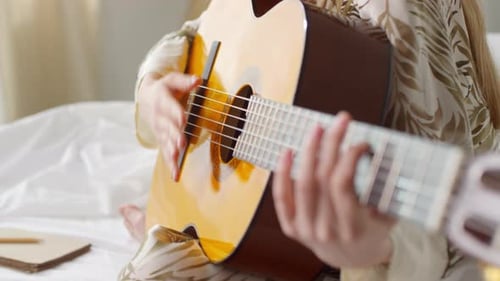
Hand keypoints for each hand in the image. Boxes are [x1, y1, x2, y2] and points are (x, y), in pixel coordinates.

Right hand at [138, 72, 200, 180]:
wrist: (146, 98)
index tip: (183, 118)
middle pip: (168, 128)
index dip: (176, 113)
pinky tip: (176, 174)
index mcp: (162, 100)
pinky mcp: (161, 140)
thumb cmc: (164, 89)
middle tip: (182, 143)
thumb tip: (198, 80)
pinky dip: (170, 164)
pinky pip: (165, 153)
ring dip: (172, 152)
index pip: (169, 107)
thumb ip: (185, 81)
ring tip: (178, 159)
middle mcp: (159, 117)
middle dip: (175, 136)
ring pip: (166, 142)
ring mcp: (159, 131)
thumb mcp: (173, 80)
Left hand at [272, 111, 394, 267]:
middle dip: (332, 144)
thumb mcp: (388, 215)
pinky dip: (282, 173)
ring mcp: (305, 230)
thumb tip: (386, 155)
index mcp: (352, 228)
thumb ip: (387, 191)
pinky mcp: (290, 228)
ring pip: (303, 183)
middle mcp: (326, 230)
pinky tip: (287, 151)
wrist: (351, 258)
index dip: (350, 157)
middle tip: (340, 121)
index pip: (343, 184)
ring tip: (317, 129)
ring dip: (309, 151)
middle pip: (323, 178)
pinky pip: (282, 197)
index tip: (360, 142)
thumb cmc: (371, 231)